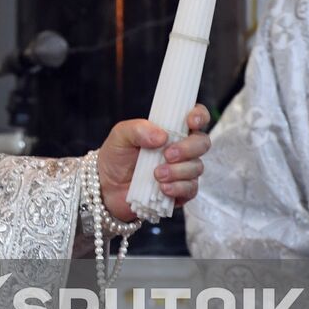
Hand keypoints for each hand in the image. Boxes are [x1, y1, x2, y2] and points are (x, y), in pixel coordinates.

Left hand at [98, 104, 210, 221]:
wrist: (106, 186)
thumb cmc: (116, 156)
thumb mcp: (121, 135)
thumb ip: (138, 129)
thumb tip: (162, 136)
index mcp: (171, 130)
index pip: (196, 117)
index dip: (199, 116)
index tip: (190, 122)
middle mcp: (182, 149)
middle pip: (202, 143)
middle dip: (188, 148)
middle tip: (167, 154)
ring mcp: (183, 171)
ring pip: (197, 167)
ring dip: (178, 171)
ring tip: (156, 174)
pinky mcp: (181, 192)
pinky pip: (191, 189)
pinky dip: (178, 188)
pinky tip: (162, 188)